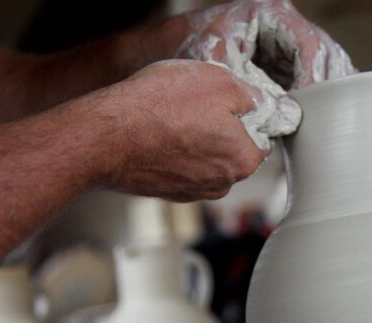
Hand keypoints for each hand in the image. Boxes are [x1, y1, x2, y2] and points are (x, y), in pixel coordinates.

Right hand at [91, 60, 268, 201]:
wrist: (107, 136)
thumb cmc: (160, 106)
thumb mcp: (219, 81)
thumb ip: (252, 96)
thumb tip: (265, 104)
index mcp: (243, 160)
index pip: (262, 137)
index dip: (245, 113)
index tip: (225, 100)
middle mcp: (221, 184)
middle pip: (232, 150)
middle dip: (220, 128)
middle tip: (194, 104)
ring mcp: (192, 192)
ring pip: (205, 159)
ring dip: (194, 139)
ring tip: (171, 116)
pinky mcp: (166, 192)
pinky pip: (179, 167)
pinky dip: (172, 151)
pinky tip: (156, 133)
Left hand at [174, 0, 354, 148]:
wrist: (174, 49)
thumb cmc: (192, 49)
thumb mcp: (219, 64)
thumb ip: (252, 87)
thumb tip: (288, 115)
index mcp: (271, 13)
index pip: (307, 45)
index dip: (312, 77)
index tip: (307, 105)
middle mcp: (286, 24)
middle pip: (325, 53)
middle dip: (328, 85)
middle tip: (325, 116)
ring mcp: (289, 42)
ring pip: (325, 65)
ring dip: (327, 92)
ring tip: (327, 119)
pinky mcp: (286, 62)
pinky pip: (311, 77)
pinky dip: (316, 97)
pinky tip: (318, 117)